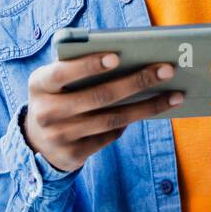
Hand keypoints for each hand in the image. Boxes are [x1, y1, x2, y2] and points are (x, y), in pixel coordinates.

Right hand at [22, 52, 183, 172]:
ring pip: (112, 119)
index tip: (117, 56)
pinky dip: (128, 122)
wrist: (37, 140)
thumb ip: (77, 68)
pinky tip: (148, 111)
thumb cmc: (57, 96)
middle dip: (137, 82)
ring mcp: (59, 136)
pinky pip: (109, 135)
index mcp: (39, 84)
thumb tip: (130, 60)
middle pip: (99, 97)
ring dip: (147, 107)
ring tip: (174, 95)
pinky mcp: (73, 155)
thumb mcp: (55, 80)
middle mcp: (46, 112)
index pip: (63, 73)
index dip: (89, 65)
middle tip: (167, 70)